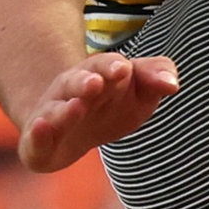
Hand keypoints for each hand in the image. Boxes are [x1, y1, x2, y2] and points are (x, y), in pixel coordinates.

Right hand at [18, 52, 179, 172]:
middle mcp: (72, 90)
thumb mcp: (140, 90)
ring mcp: (53, 114)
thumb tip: (173, 84)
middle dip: (87, 81)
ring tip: (77, 107)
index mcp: (100, 74)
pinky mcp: (38, 142)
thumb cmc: (113, 104)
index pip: (107, 65)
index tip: (124, 68)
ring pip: (57, 109)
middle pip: (78, 81)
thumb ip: (156, 76)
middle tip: (96, 82)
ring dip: (66, 109)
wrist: (72, 129)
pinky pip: (34, 139)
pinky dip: (37, 134)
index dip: (114, 67)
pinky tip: (40, 128)